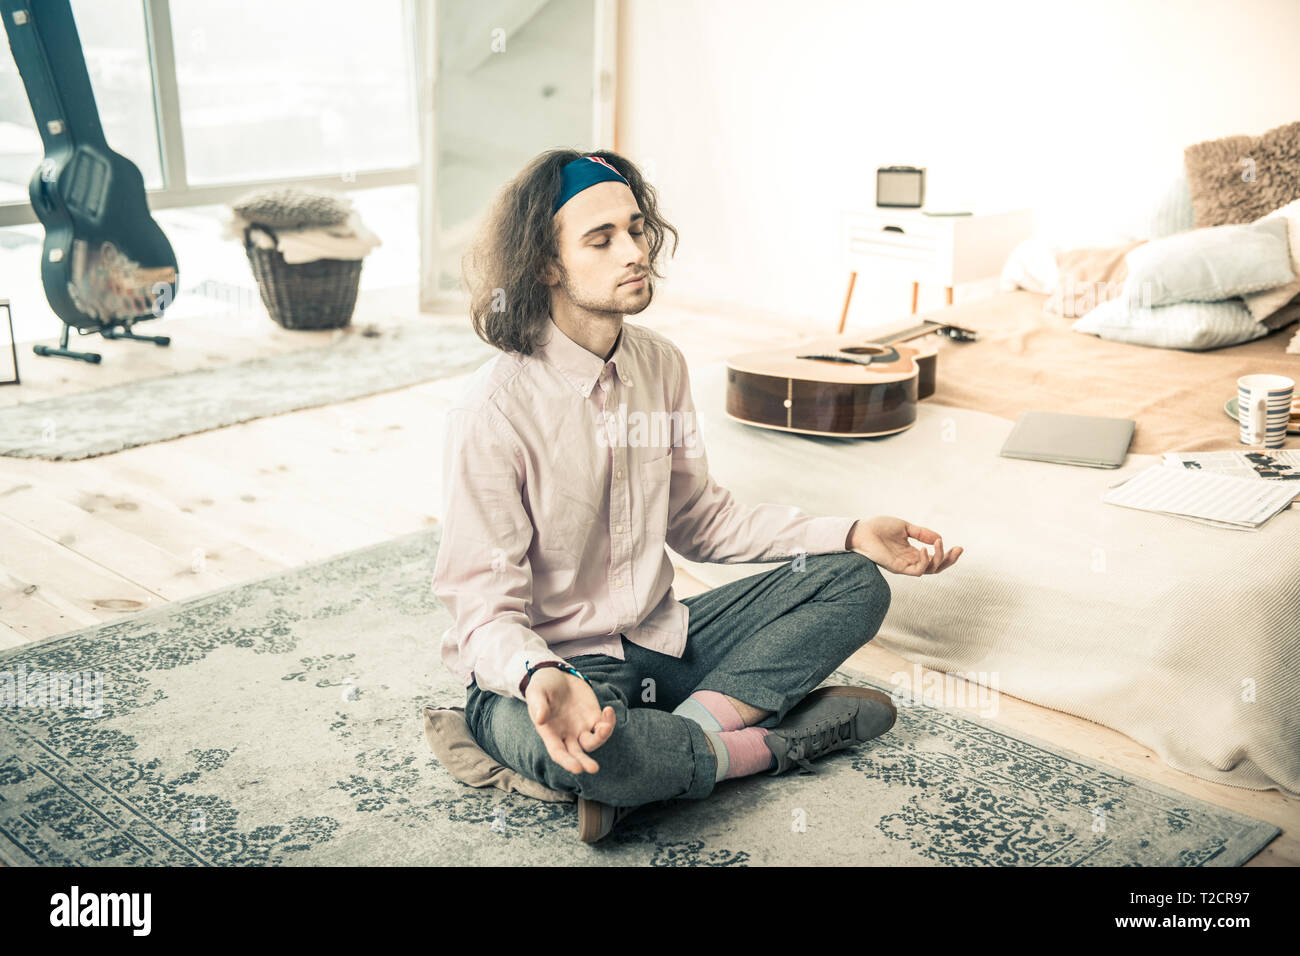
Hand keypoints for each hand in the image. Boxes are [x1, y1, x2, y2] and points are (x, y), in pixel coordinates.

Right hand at [525, 667, 615, 774]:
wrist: (556, 675)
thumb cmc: (542, 686)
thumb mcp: (536, 692)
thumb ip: (538, 705)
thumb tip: (540, 719)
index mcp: (550, 734)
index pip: (558, 753)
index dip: (567, 762)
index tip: (577, 768)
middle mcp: (567, 735)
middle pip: (578, 754)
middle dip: (585, 762)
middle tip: (593, 768)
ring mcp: (581, 727)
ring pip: (593, 741)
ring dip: (601, 737)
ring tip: (604, 726)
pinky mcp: (593, 717)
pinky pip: (603, 725)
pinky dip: (609, 722)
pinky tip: (608, 710)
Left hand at [847, 516, 962, 575]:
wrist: (861, 530)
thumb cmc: (878, 527)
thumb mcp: (905, 527)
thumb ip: (922, 533)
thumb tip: (940, 538)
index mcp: (912, 552)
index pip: (934, 559)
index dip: (948, 555)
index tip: (959, 547)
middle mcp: (910, 561)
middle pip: (936, 568)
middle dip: (949, 560)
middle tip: (958, 549)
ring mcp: (904, 565)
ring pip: (929, 570)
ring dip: (939, 558)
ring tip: (940, 544)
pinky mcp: (897, 567)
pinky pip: (916, 571)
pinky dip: (924, 561)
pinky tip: (924, 549)